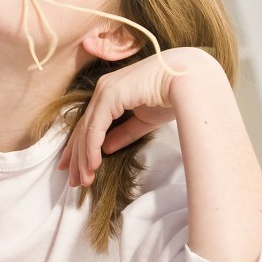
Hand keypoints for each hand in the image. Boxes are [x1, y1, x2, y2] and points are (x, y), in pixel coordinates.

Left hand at [59, 48, 196, 186]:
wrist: (189, 80)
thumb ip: (123, 133)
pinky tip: (92, 165)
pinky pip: (96, 128)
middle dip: (76, 157)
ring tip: (83, 180)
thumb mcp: (143, 121)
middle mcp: (103, 88)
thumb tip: (105, 149)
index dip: (80, 147)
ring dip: (83, 158)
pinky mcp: (109, 95)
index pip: (89, 123)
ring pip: (86, 130)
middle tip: (72, 181)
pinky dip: (92, 148)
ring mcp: (104, 90)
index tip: (75, 168)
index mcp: (110, 92)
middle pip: (83, 128)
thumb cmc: (171, 97)